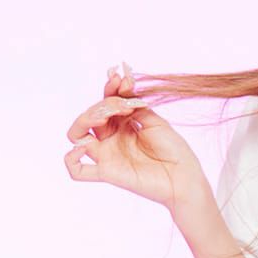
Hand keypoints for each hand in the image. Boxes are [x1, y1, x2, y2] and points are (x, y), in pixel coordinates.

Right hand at [64, 64, 213, 214]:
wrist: (185, 178)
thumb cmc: (175, 151)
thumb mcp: (155, 121)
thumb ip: (135, 106)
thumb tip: (121, 88)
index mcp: (122, 125)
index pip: (105, 101)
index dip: (110, 88)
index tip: (123, 79)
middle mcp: (111, 139)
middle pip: (90, 115)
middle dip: (105, 103)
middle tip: (125, 106)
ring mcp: (107, 155)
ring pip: (77, 135)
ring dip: (85, 120)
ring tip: (104, 117)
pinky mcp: (108, 173)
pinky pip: (78, 171)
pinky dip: (71, 159)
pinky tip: (83, 148)